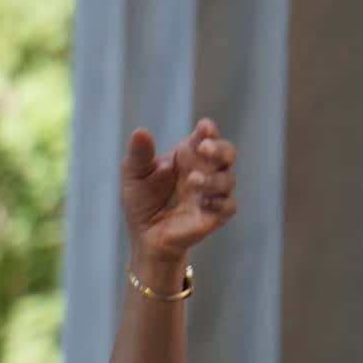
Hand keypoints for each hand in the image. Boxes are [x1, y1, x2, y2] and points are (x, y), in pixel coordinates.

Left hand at [120, 118, 236, 262]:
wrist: (145, 235)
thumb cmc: (142, 200)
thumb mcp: (134, 175)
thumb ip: (139, 154)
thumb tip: (140, 132)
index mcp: (188, 154)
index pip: (206, 136)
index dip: (208, 130)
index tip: (203, 127)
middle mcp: (205, 170)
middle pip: (227, 152)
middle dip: (219, 149)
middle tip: (204, 148)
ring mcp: (212, 193)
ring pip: (228, 179)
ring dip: (213, 178)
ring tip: (194, 180)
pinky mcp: (215, 215)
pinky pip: (228, 206)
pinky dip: (219, 202)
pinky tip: (203, 202)